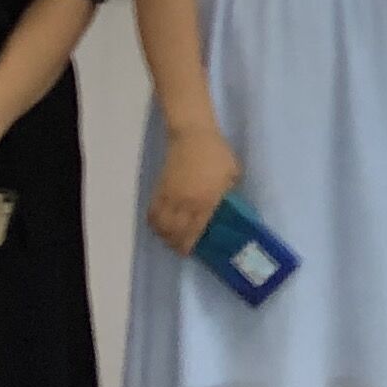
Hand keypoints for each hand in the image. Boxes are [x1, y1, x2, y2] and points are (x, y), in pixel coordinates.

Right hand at [148, 126, 242, 254]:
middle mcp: (186, 201)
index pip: (196, 229)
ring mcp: (170, 195)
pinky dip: (155, 222)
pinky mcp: (160, 188)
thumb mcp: (232, 175)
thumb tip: (230, 212)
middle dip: (178, 244)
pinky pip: (153, 211)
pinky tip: (160, 226)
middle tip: (183, 249)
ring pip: (162, 224)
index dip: (193, 243)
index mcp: (206, 199)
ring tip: (171, 240)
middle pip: (176, 231)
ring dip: (165, 236)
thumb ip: (229, 195)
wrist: (192, 135)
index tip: (194, 252)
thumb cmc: (217, 154)